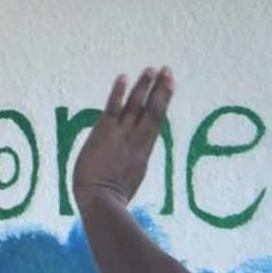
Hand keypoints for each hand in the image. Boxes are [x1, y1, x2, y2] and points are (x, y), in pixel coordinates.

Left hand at [73, 67, 174, 207]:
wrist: (101, 202)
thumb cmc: (110, 203)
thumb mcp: (125, 187)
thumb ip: (126, 175)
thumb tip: (124, 178)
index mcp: (142, 156)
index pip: (154, 125)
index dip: (162, 105)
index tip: (170, 88)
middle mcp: (136, 143)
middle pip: (153, 112)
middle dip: (160, 90)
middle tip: (168, 71)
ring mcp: (121, 137)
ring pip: (136, 107)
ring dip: (144, 86)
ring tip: (152, 69)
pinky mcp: (105, 133)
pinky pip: (114, 109)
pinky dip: (119, 92)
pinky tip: (124, 76)